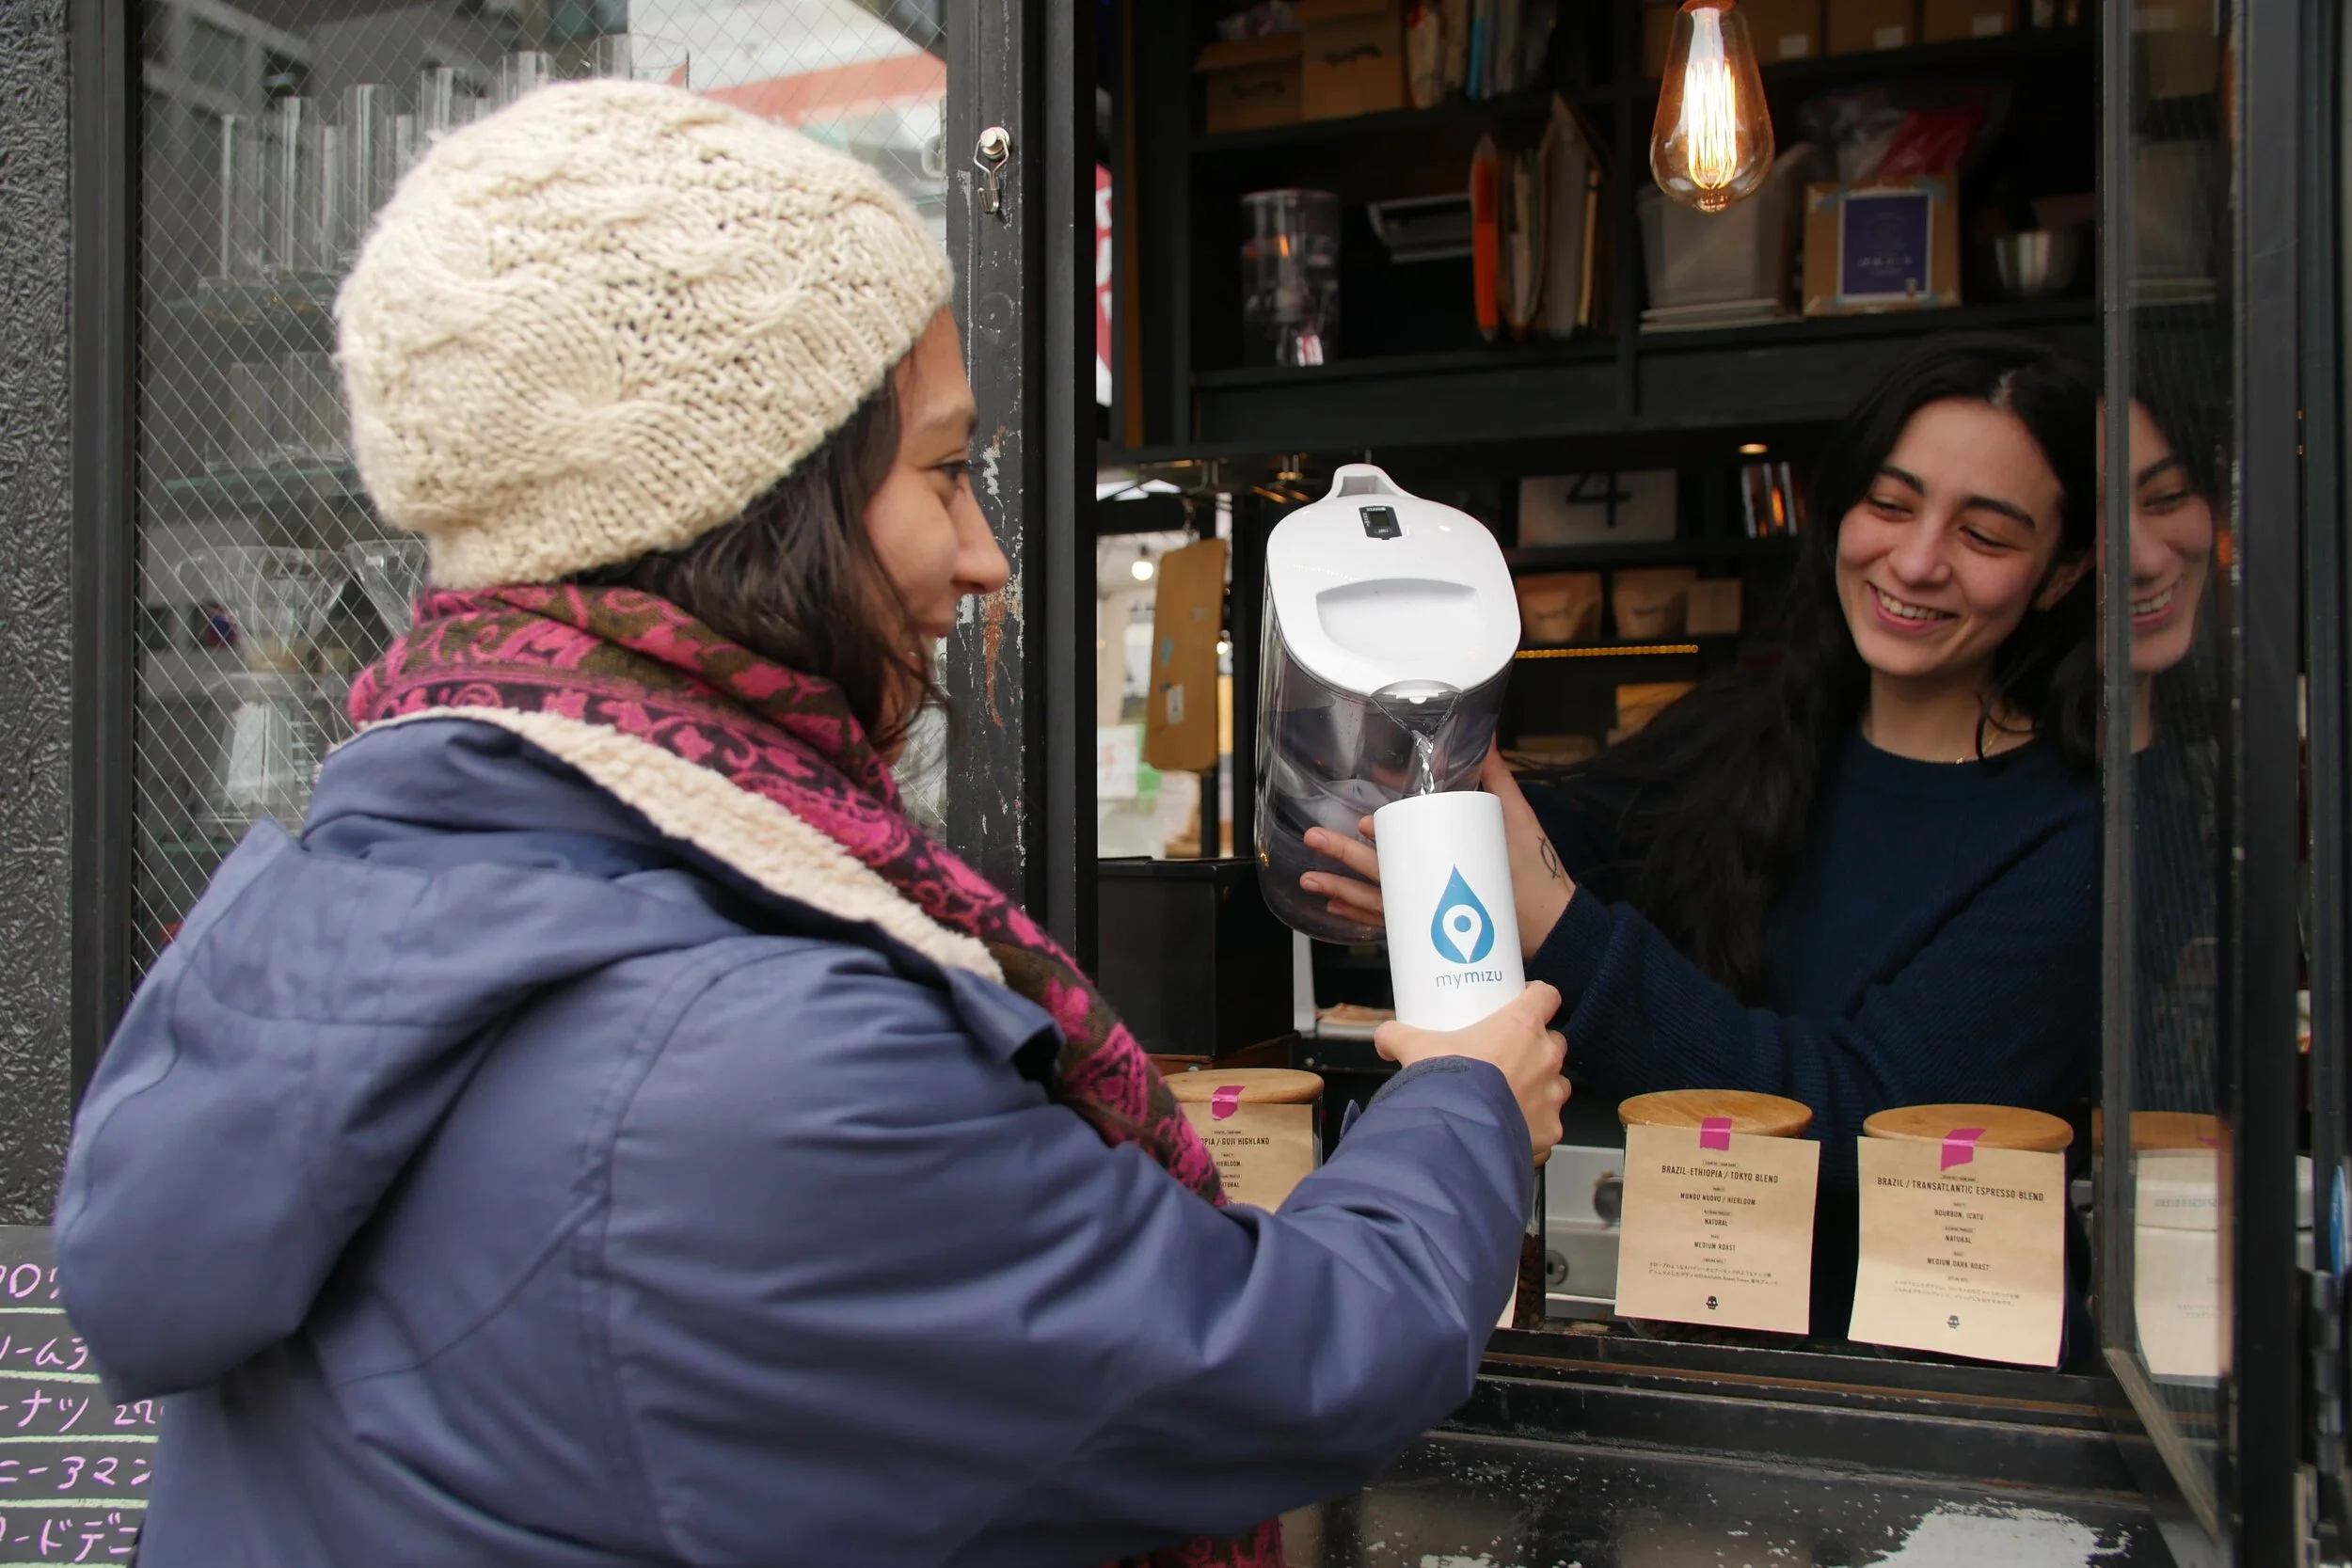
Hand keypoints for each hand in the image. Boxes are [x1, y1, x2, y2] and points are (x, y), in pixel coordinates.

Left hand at [1299, 745, 1576, 957]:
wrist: (1555, 927)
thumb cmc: (1536, 874)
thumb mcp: (1519, 819)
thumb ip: (1497, 778)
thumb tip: (1485, 738)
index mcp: (1452, 864)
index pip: (1409, 852)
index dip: (1382, 839)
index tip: (1363, 823)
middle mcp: (1434, 893)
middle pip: (1380, 876)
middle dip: (1344, 857)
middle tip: (1314, 838)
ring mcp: (1429, 917)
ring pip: (1376, 906)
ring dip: (1341, 893)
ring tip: (1310, 882)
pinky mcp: (1430, 931)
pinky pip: (1388, 927)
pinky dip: (1361, 916)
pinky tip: (1339, 909)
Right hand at [1374, 982, 1569, 1159]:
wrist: (1454, 1134)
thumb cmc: (1447, 1083)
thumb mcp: (1415, 1048)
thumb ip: (1399, 1036)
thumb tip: (1384, 1038)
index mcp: (1521, 1025)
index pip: (1546, 995)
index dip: (1536, 997)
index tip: (1522, 1003)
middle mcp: (1545, 1057)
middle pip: (1553, 1041)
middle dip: (1536, 1049)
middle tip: (1508, 1055)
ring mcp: (1551, 1095)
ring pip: (1556, 1084)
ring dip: (1539, 1087)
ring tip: (1510, 1095)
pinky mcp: (1550, 1130)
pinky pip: (1548, 1124)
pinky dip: (1534, 1126)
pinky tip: (1510, 1128)